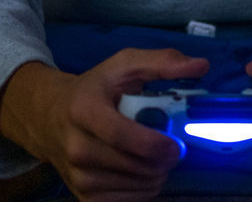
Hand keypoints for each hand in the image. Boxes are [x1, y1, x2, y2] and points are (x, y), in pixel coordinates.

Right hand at [0, 48, 209, 201]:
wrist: (50, 117)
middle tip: (171, 146)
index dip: (155, 144)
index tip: (178, 144)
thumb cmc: (95, 89)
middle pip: (134, 165)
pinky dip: (144, 188)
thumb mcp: (124, 65)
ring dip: (157, 173)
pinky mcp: (84, 198)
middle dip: (163, 158)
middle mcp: (76, 148)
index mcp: (84, 110)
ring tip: (155, 155)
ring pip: (137, 186)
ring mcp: (78, 178)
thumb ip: (163, 62)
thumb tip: (201, 66)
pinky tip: (143, 170)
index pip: (122, 136)